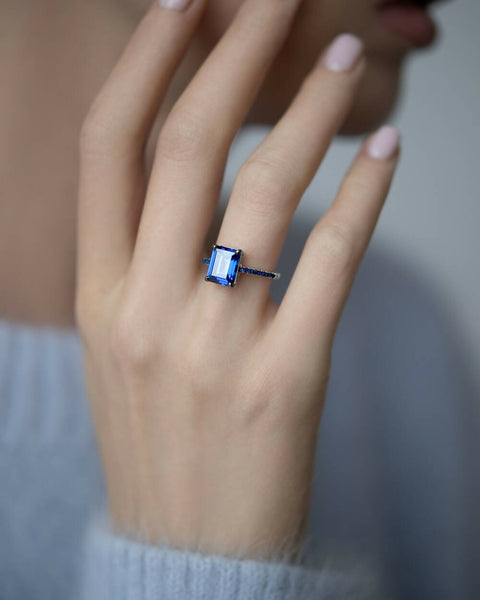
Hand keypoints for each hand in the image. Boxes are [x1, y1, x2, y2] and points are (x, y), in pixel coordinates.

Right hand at [76, 0, 398, 560]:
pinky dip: (364, 193)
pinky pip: (332, 259)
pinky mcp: (289, 376)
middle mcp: (149, 308)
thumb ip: (142, 263)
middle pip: (187, 145)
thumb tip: (189, 178)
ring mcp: (218, 343)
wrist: (186, 547)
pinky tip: (386, 149)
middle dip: (232, 52)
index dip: (145, 62)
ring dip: (311, 108)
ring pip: (267, 188)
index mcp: (99, 297)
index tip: (184, 3)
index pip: (109, 148)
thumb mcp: (123, 347)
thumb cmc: (158, 441)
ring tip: (343, 55)